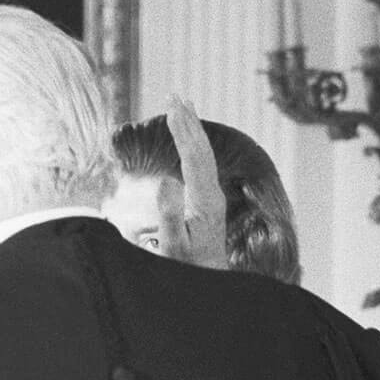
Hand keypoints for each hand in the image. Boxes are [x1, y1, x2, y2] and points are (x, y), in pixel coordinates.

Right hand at [166, 95, 228, 270]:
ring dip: (192, 130)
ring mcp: (211, 197)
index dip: (183, 131)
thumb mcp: (173, 244)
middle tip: (175, 96)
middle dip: (188, 121)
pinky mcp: (207, 202)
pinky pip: (200, 165)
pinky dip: (192, 146)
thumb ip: (169, 214)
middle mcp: (212, 194)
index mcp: (204, 200)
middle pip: (202, 149)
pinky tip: (187, 141)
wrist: (207, 283)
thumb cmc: (186, 267)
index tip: (173, 108)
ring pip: (203, 155)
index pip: (194, 156)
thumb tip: (167, 179)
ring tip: (181, 108)